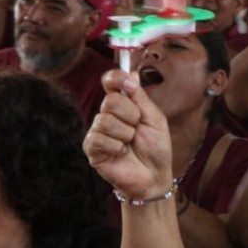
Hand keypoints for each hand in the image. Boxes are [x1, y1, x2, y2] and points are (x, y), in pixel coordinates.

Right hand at [83, 70, 174, 199]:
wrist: (154, 175)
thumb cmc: (156, 148)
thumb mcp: (155, 119)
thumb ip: (141, 97)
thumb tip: (131, 72)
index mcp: (123, 104)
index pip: (110, 82)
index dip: (115, 78)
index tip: (127, 83)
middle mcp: (107, 114)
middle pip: (110, 101)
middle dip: (131, 116)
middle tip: (138, 129)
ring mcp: (98, 131)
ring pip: (105, 120)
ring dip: (125, 134)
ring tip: (130, 143)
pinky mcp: (92, 148)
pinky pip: (99, 139)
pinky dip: (116, 147)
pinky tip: (121, 153)